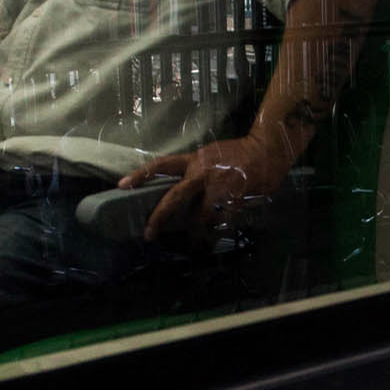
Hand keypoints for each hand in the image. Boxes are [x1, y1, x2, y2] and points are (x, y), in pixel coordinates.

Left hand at [118, 128, 291, 242]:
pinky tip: (220, 230)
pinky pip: (221, 220)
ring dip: (197, 230)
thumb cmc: (240, 153)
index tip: (121, 185)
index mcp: (195, 161)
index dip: (141, 174)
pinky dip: (220, 227)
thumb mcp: (212, 157)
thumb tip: (185, 195)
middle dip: (159, 217)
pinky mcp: (234, 200)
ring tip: (196, 240)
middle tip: (149, 234)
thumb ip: (197, 173)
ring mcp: (218, 187)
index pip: (162, 165)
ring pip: (199, 217)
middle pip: (174, 198)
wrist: (268, 149)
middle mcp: (202, 173)